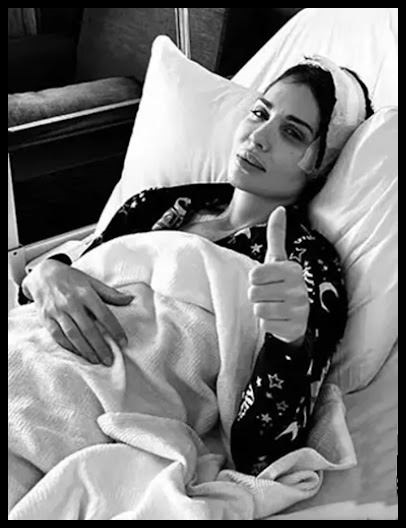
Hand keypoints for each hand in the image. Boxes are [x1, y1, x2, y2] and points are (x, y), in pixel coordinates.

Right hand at [22, 259, 133, 365]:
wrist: (43, 274)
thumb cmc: (72, 279)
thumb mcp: (92, 282)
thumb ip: (111, 293)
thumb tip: (131, 299)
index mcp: (85, 293)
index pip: (104, 314)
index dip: (115, 329)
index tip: (124, 342)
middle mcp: (71, 302)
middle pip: (88, 328)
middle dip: (100, 347)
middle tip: (110, 360)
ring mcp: (57, 311)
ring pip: (73, 335)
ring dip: (86, 350)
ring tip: (97, 361)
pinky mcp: (46, 318)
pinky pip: (58, 336)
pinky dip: (69, 347)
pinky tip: (79, 354)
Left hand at [248, 206, 308, 345]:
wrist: (295, 318)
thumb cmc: (280, 285)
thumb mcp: (277, 260)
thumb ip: (277, 236)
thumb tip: (279, 209)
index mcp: (292, 269)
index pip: (255, 274)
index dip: (255, 280)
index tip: (266, 281)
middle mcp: (299, 288)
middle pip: (254, 293)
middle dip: (257, 296)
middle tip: (269, 296)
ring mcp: (299, 309)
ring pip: (259, 309)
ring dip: (261, 311)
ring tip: (273, 307)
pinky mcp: (295, 328)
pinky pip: (266, 326)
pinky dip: (268, 325)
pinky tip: (278, 320)